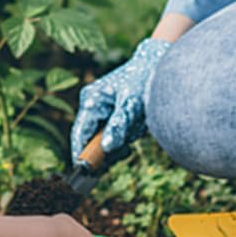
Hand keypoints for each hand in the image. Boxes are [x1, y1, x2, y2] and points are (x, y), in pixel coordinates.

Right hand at [70, 37, 170, 163]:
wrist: (156, 65)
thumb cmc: (142, 81)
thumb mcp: (131, 104)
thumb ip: (119, 125)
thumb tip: (107, 147)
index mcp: (91, 100)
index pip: (80, 133)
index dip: (82, 154)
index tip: (89, 172)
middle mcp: (92, 104)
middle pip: (91, 138)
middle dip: (107, 148)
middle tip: (125, 150)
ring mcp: (100, 108)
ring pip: (104, 137)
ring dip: (120, 139)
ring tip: (136, 127)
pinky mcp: (110, 112)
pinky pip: (113, 132)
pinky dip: (124, 134)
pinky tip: (135, 125)